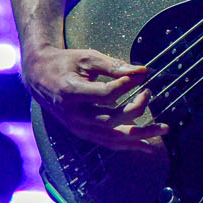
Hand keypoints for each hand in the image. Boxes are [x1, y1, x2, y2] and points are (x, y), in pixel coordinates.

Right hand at [22, 45, 166, 152]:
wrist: (40, 77)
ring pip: (112, 137)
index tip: (140, 75)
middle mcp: (74, 115)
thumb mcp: (87, 58)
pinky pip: (107, 142)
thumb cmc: (65, 63)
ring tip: (163, 129)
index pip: (106, 95)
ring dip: (140, 135)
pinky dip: (128, 145)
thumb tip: (141, 71)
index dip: (126, 85)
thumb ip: (113, 65)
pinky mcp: (82, 133)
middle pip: (111, 120)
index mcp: (71, 93)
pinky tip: (147, 144)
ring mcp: (78, 128)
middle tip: (150, 93)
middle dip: (137, 109)